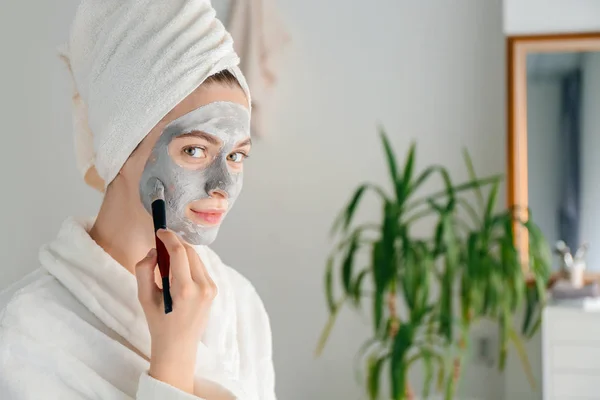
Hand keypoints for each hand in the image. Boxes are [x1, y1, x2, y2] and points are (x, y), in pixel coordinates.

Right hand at [135, 229, 216, 393]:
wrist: (178, 346)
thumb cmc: (158, 323)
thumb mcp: (144, 297)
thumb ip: (144, 270)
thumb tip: (154, 251)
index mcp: (184, 289)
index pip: (179, 252)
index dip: (169, 237)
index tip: (160, 231)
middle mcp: (202, 287)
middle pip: (190, 251)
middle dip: (175, 243)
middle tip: (160, 242)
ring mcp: (211, 288)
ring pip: (196, 258)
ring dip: (182, 253)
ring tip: (166, 258)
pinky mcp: (214, 290)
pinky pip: (200, 268)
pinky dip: (188, 263)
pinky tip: (177, 270)